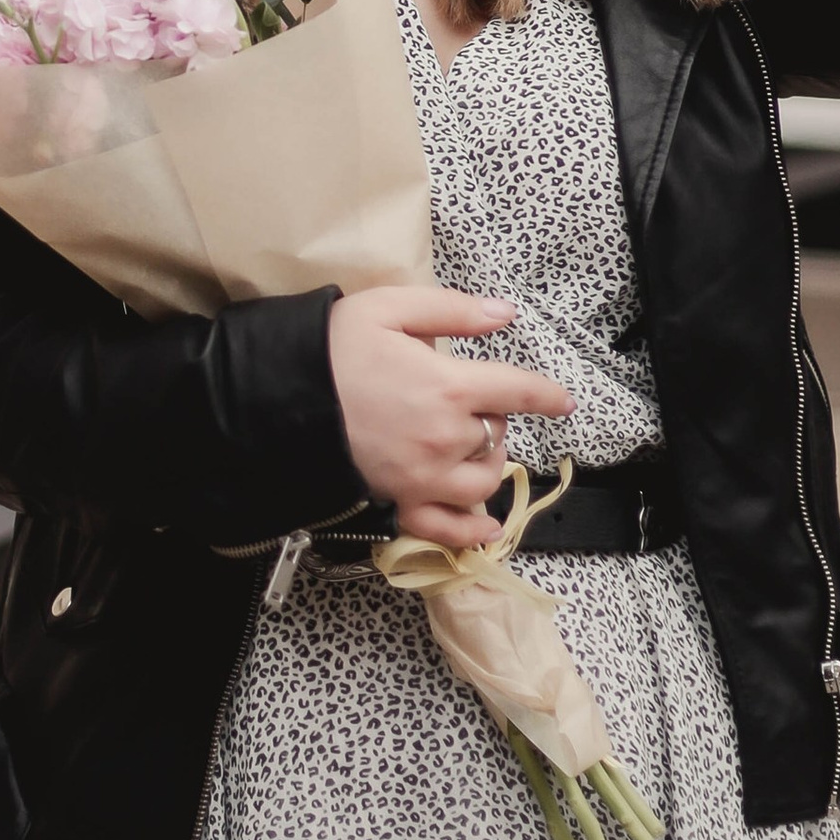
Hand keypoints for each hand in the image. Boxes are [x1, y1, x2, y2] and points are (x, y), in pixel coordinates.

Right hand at [327, 284, 573, 552]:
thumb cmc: (330, 348)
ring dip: (487, 464)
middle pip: (496, 434)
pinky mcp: (398, 503)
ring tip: (470, 447)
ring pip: (481, 482)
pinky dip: (472, 531)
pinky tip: (486, 526)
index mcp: (449, 387)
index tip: (563, 401)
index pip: (518, 391)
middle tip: (461, 398)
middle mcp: (444, 439)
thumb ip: (453, 311)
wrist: (276, 399)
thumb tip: (504, 314)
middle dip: (489, 416)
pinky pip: (446, 529)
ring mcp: (422, 477)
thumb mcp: (390, 308)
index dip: (546, 395)